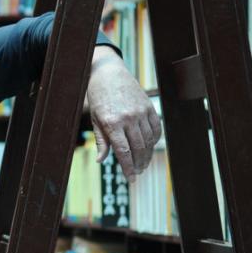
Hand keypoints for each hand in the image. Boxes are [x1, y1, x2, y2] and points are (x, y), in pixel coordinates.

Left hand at [85, 46, 161, 180]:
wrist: (109, 74)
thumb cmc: (99, 98)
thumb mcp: (95, 119)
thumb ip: (101, 141)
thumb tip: (101, 160)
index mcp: (112, 123)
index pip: (123, 152)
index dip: (128, 167)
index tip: (130, 179)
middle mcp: (129, 118)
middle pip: (138, 148)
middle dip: (138, 164)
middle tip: (137, 173)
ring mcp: (141, 112)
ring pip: (149, 140)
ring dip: (147, 155)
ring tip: (142, 164)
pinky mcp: (149, 107)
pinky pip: (156, 128)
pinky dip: (155, 140)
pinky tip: (150, 148)